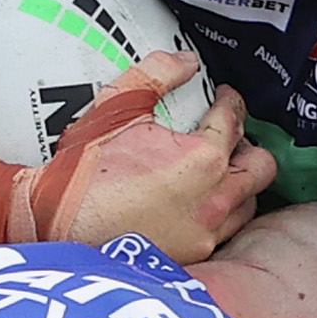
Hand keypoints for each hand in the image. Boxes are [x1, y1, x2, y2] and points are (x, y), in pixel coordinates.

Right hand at [31, 54, 275, 260]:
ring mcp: (207, 232)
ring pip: (248, 203)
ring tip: (216, 172)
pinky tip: (197, 204)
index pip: (234, 120)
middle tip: (227, 136)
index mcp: (203, 158)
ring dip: (239, 183)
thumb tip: (186, 61)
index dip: (231, 102)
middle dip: (249, 145)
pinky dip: (220, 213)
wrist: (55, 224)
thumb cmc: (83, 170)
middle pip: (261, 167)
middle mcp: (215, 198)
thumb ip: (155, 76)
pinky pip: (224, 230)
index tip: (223, 98)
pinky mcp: (194, 256)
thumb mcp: (116, 109)